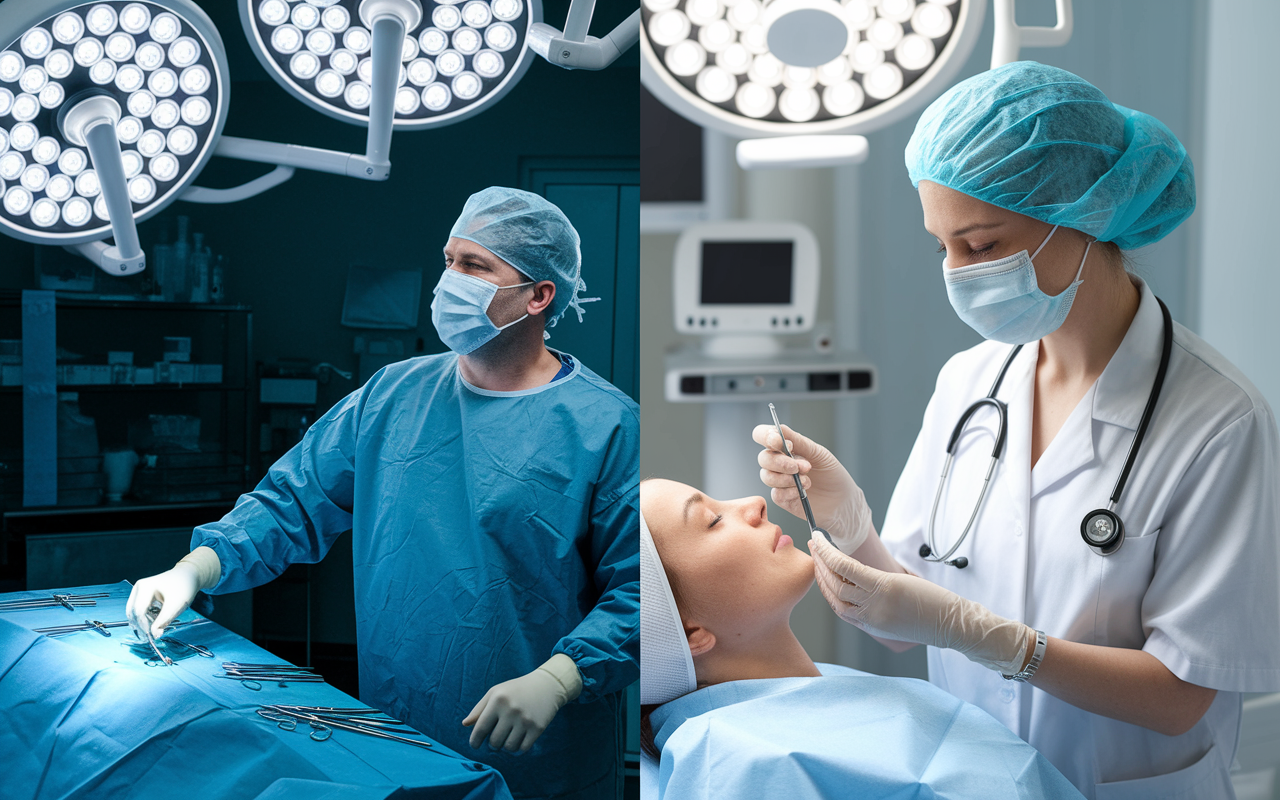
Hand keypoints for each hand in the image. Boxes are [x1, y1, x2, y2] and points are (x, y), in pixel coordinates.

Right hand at [126, 546, 220, 640]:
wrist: (188, 576)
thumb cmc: (183, 588)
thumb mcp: (175, 605)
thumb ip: (163, 621)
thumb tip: (155, 635)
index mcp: (145, 587)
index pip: (139, 611)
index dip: (144, 625)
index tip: (152, 636)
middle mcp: (139, 588)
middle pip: (133, 612)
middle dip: (141, 625)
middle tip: (150, 637)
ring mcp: (139, 591)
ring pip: (134, 612)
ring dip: (142, 622)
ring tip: (153, 630)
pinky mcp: (142, 595)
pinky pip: (139, 610)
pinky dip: (145, 618)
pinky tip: (154, 622)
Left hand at [462, 654, 581, 753]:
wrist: (547, 686)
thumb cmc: (516, 689)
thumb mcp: (495, 692)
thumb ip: (479, 709)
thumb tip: (465, 724)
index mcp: (497, 700)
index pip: (480, 728)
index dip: (474, 741)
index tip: (475, 745)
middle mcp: (511, 710)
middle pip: (494, 741)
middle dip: (492, 745)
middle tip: (495, 741)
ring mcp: (525, 720)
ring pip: (508, 748)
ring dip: (505, 748)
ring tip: (506, 740)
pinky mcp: (537, 728)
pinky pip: (523, 748)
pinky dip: (517, 750)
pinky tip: (517, 742)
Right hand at [753, 423, 873, 552]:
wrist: (842, 500)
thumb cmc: (831, 473)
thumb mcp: (818, 453)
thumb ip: (799, 441)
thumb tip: (780, 428)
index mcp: (785, 446)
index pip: (763, 435)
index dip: (765, 436)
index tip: (779, 442)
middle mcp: (778, 462)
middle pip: (763, 458)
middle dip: (781, 462)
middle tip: (803, 466)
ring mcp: (778, 480)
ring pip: (767, 476)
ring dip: (787, 478)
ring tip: (808, 481)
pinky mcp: (781, 498)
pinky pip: (775, 494)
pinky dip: (789, 492)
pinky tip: (802, 492)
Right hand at [810, 535, 1032, 674]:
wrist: (955, 627)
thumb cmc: (935, 620)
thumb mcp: (901, 622)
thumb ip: (882, 607)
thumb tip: (873, 585)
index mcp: (871, 626)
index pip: (838, 607)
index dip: (824, 587)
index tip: (819, 571)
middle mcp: (867, 617)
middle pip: (833, 594)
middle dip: (819, 570)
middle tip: (813, 551)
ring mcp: (873, 603)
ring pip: (835, 581)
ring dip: (822, 560)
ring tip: (816, 544)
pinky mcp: (883, 587)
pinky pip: (848, 569)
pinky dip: (833, 555)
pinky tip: (826, 544)